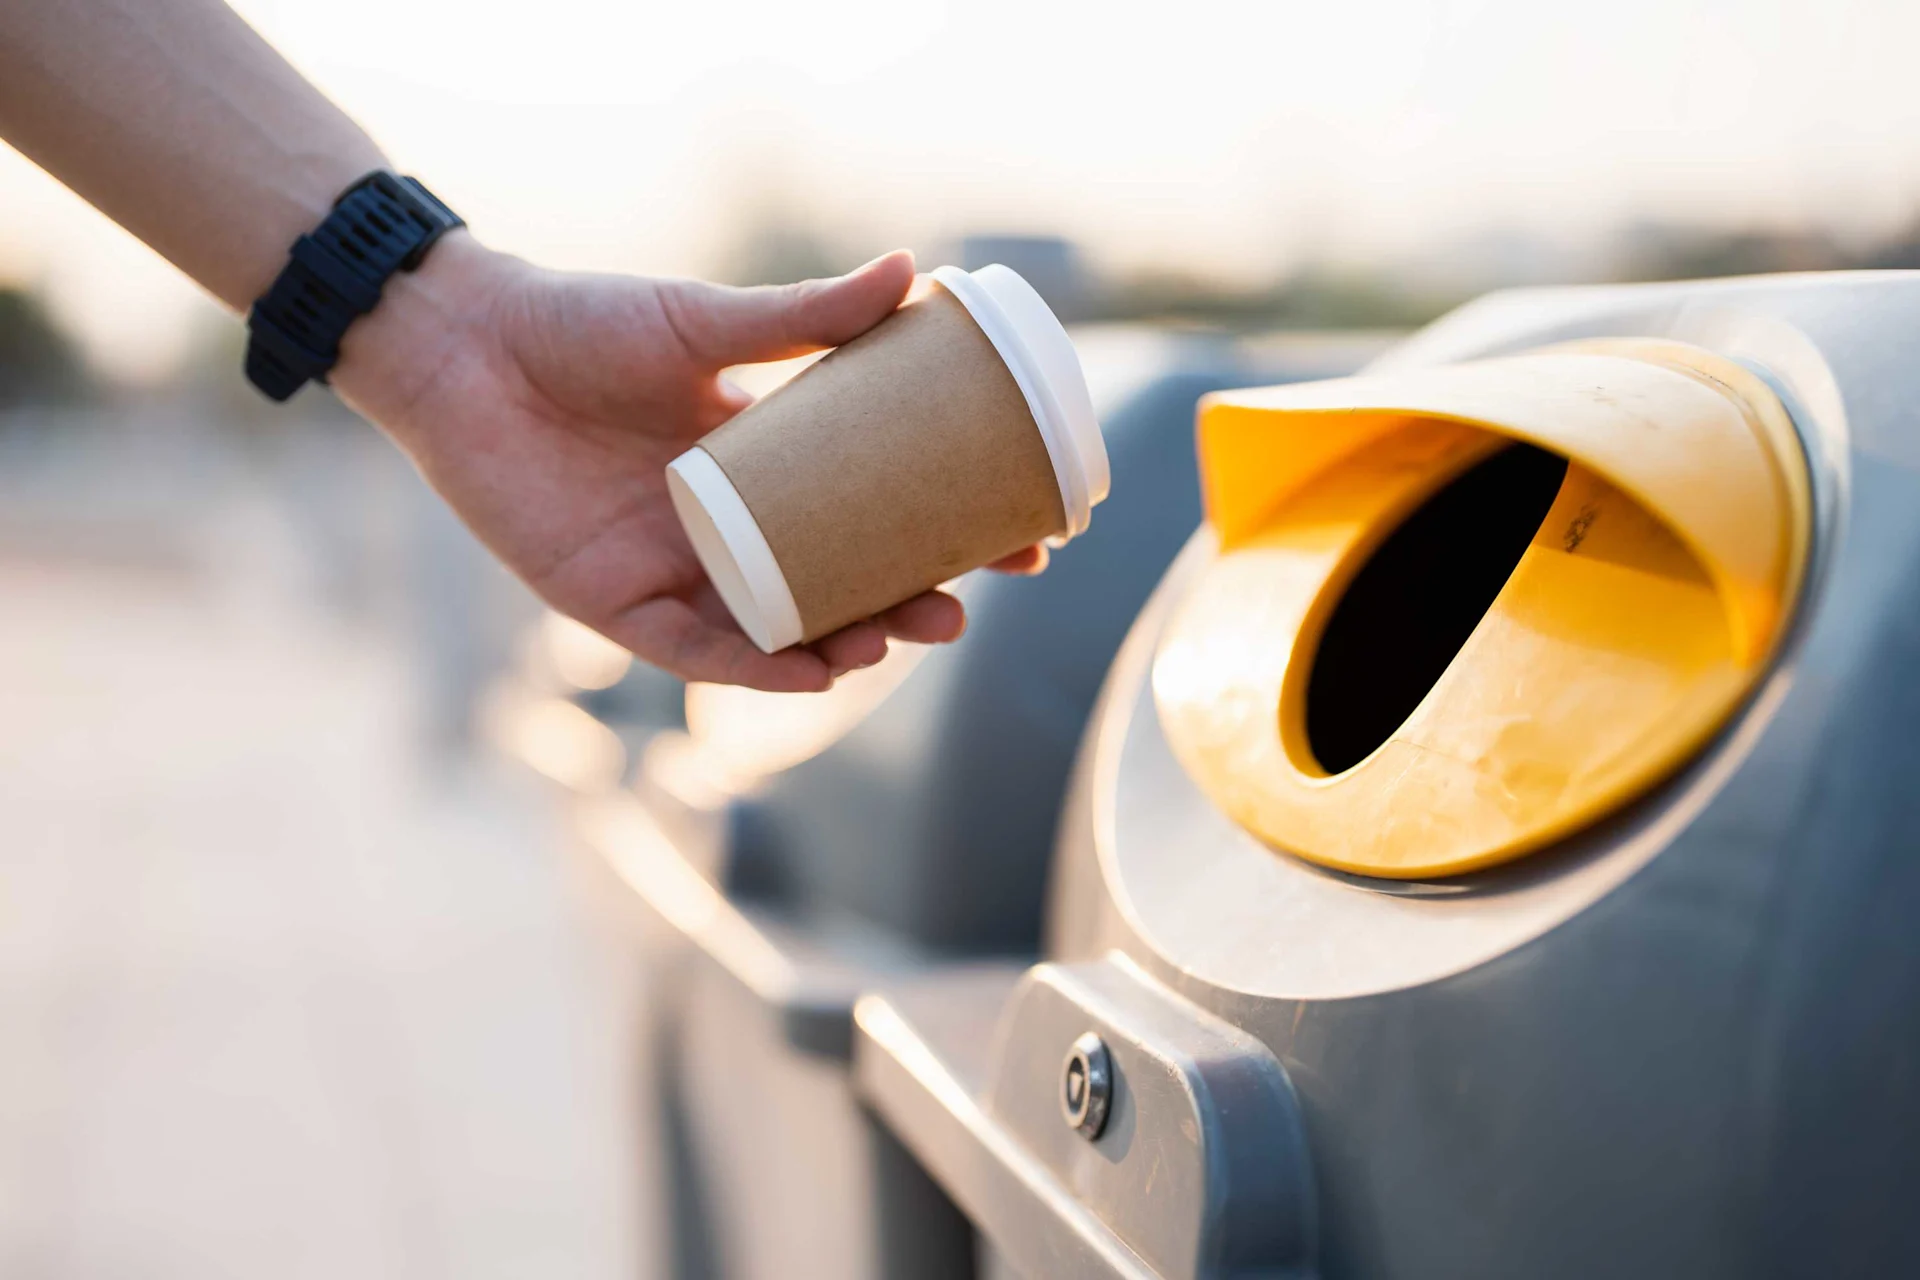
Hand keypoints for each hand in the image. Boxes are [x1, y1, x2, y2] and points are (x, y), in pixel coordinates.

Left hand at [331, 234, 1046, 691]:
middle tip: (962, 606)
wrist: (467, 348)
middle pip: (835, 584)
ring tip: (902, 637)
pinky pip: (697, 653)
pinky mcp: (615, 603)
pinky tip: (814, 669)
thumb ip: (804, 315)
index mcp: (760, 465)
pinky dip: (755, 668)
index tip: (1020, 536)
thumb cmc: (582, 325)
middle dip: (905, 604)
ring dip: (844, 645)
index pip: (870, 512)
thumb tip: (912, 272)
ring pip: (777, 630)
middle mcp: (728, 528)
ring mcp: (675, 570)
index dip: (941, 532)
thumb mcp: (708, 321)